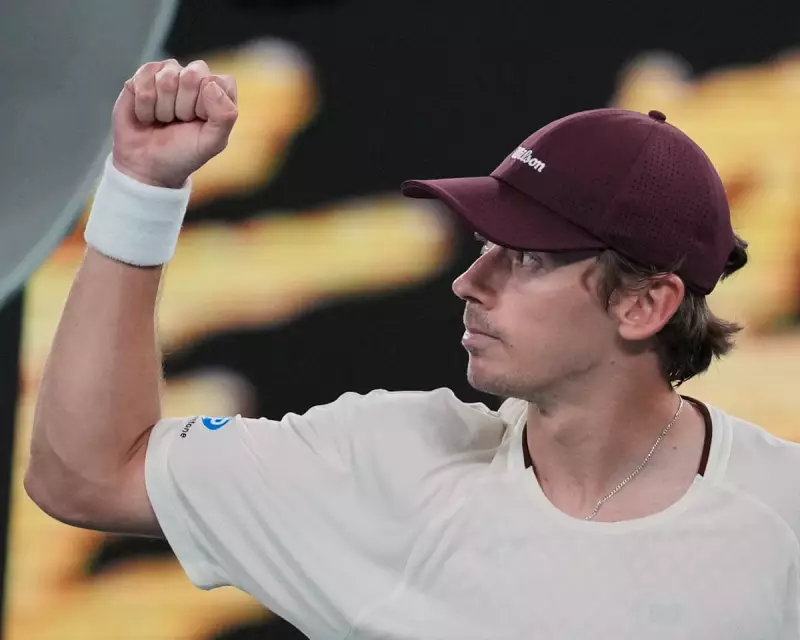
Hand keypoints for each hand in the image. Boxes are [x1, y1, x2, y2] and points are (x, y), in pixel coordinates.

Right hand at [111, 59, 237, 187]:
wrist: (147, 165)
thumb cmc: (183, 152)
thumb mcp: (213, 143)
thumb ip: (225, 116)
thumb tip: (210, 84)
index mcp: (219, 91)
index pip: (218, 82)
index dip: (206, 106)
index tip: (198, 122)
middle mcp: (196, 77)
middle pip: (191, 75)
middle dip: (182, 107)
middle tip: (179, 121)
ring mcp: (170, 72)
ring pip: (166, 78)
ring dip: (162, 108)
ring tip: (163, 120)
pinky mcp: (144, 74)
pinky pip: (144, 78)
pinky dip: (144, 105)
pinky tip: (147, 115)